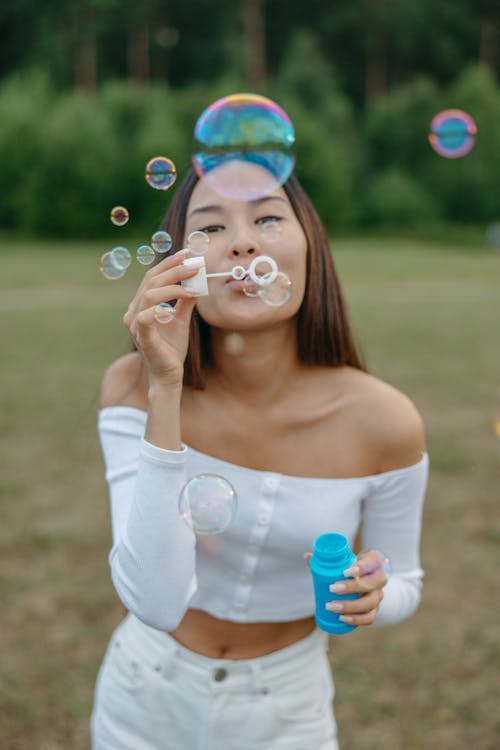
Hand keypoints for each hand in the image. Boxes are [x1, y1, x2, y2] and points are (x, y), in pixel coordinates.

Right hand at [123, 250, 198, 386]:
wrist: (169, 374)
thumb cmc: (172, 347)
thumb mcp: (181, 320)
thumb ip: (185, 301)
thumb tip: (197, 283)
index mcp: (141, 304)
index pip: (152, 277)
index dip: (168, 263)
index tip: (186, 254)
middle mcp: (134, 311)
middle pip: (151, 281)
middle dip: (174, 270)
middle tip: (194, 265)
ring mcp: (136, 324)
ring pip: (149, 295)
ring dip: (172, 287)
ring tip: (192, 286)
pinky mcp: (143, 337)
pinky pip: (146, 318)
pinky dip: (159, 309)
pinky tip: (172, 308)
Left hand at [304, 549, 388, 627]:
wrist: (363, 580)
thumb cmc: (351, 566)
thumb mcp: (344, 559)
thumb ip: (328, 559)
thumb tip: (307, 556)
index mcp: (374, 561)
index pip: (374, 561)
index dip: (362, 567)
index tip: (344, 571)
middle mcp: (380, 578)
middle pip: (372, 584)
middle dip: (352, 587)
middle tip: (332, 588)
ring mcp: (378, 595)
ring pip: (370, 603)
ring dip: (350, 606)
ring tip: (331, 606)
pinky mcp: (374, 609)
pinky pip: (370, 617)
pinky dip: (356, 619)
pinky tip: (342, 618)